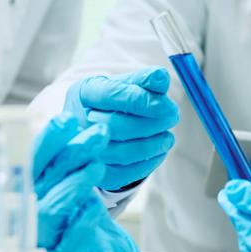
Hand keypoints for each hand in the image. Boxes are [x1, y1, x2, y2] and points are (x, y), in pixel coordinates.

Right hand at [32, 115, 151, 251]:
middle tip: (98, 134)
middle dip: (69, 154)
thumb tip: (68, 122)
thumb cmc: (87, 220)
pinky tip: (97, 206)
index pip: (30, 165)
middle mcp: (30, 220)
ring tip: (98, 166)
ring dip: (76, 182)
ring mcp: (46, 242)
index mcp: (28, 199)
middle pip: (40, 182)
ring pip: (51, 208)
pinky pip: (73, 234)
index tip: (68, 119)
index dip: (47, 142)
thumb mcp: (76, 186)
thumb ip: (67, 162)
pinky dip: (86, 215)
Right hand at [63, 67, 179, 189]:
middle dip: (151, 123)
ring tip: (168, 136)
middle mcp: (77, 122)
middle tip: (173, 116)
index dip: (142, 101)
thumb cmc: (114, 100)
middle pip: (115, 126)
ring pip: (122, 153)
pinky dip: (148, 163)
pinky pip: (125, 173)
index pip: (111, 95)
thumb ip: (144, 79)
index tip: (168, 105)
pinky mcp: (96, 174)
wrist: (96, 124)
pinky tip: (160, 151)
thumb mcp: (126, 83)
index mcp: (83, 93)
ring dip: (152, 145)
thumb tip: (162, 77)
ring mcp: (85, 150)